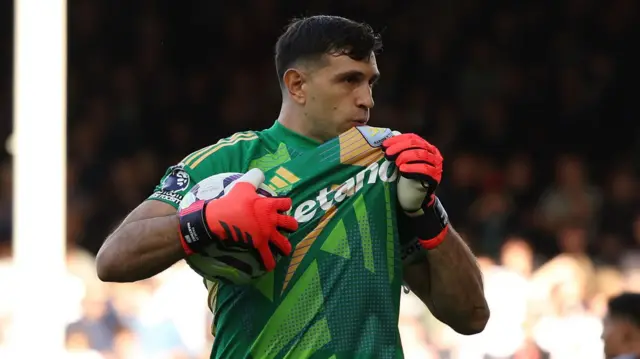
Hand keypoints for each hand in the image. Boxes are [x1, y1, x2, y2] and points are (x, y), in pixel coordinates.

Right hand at [178, 169, 297, 270]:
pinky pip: (268, 256)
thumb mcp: (244, 185)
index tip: (284, 205)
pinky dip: (270, 262)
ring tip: (286, 249)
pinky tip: (271, 266)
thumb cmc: (232, 200)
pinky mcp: (258, 244)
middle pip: (290, 223)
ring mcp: (266, 233)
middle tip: (290, 227)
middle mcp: (272, 220)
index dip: (286, 204)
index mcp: (269, 205)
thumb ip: (254, 178)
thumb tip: (260, 173)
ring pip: (283, 242)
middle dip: (292, 226)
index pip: (286, 203)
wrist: (220, 217)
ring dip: (286, 247)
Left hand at [382, 133, 442, 211]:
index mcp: (425, 146)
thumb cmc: (404, 176)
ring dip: (406, 156)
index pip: (412, 138)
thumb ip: (396, 150)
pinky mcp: (435, 177)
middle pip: (417, 144)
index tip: (384, 145)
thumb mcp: (399, 161)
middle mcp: (433, 153)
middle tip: (387, 154)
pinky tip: (402, 170)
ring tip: (396, 163)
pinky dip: (413, 168)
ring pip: (422, 155)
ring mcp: (435, 165)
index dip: (397, 139)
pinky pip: (425, 170)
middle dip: (400, 147)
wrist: (412, 197)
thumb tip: (384, 140)